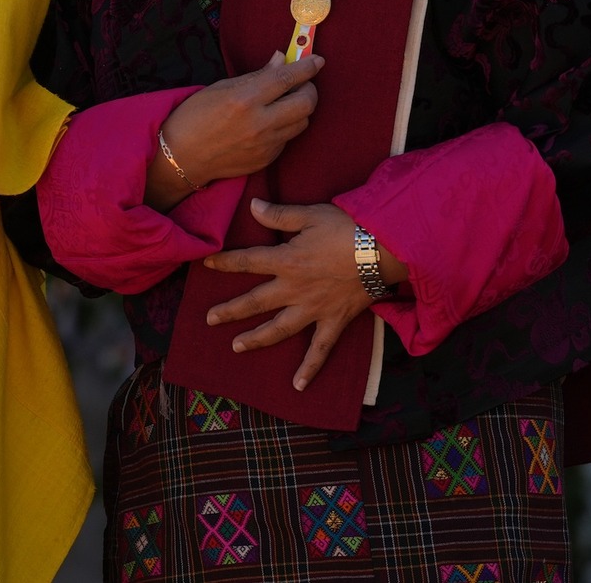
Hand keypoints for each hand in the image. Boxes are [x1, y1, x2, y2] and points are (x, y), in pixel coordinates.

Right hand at [146, 53, 322, 209]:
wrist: (182, 156)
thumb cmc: (195, 116)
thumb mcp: (222, 88)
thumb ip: (257, 76)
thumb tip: (282, 59)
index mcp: (245, 99)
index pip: (287, 78)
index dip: (307, 66)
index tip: (317, 60)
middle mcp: (259, 123)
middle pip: (306, 103)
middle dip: (310, 89)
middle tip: (303, 83)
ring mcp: (265, 144)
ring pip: (302, 122)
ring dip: (300, 109)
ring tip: (285, 102)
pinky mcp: (267, 159)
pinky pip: (287, 139)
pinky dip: (285, 126)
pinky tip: (269, 122)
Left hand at [202, 199, 406, 391]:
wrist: (383, 250)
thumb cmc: (347, 228)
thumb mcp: (310, 215)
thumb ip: (279, 215)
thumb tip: (252, 205)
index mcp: (286, 261)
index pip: (248, 262)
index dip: (226, 262)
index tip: (207, 264)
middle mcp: (294, 289)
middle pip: (256, 301)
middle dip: (230, 310)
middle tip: (209, 318)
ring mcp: (313, 309)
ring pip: (278, 329)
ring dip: (256, 339)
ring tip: (236, 347)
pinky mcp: (334, 321)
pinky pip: (320, 349)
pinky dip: (310, 368)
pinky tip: (298, 385)